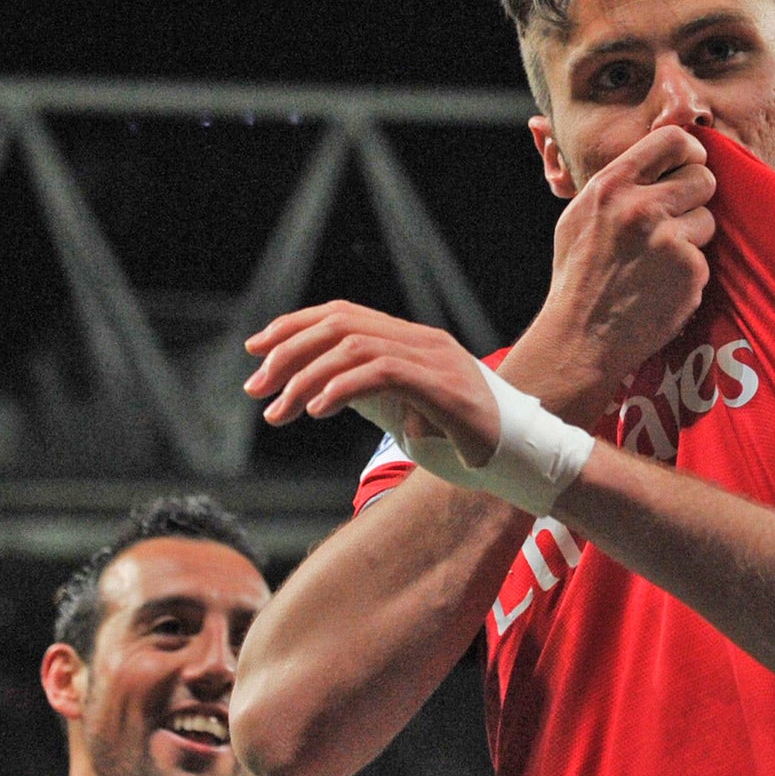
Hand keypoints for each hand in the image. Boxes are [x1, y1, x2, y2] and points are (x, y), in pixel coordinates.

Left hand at [244, 303, 501, 468]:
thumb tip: (321, 390)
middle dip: (287, 352)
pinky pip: (381, 374)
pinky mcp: (443, 387)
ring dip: (306, 379)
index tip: (256, 352)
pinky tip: (318, 411)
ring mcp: (434, 360)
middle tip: (255, 388)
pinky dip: (341, 389)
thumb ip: (370, 394)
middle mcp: (421, 340)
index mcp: (411, 341)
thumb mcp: (405, 414)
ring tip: (280, 411)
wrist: (519, 460)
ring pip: (353, 347)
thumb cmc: (464, 443)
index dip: (293, 327)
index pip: (342, 315)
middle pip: (339, 323)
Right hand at [513, 125, 716, 420]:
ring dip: (693, 236)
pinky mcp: (690, 271)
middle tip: (678, 218)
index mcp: (612, 186)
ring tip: (661, 260)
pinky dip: (689, 272)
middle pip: (702, 176)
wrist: (581, 338)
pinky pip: (705, 258)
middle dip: (696, 196)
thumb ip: (617, 185)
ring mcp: (669, 240)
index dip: (689, 150)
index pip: (671, 140)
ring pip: (708, 218)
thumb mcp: (580, 217)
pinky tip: (662, 286)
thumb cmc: (579, 278)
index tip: (689, 163)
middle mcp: (641, 207)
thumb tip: (653, 159)